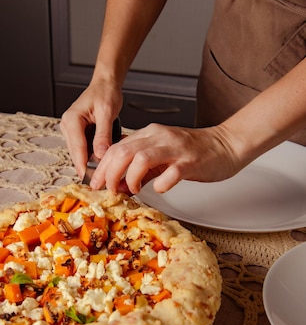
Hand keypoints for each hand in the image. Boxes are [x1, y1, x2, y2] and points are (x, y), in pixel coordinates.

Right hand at [60, 80, 122, 177]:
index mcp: (71, 119)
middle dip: (87, 167)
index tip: (91, 180)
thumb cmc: (105, 93)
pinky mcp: (76, 133)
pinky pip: (82, 148)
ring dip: (89, 163)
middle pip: (76, 153)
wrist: (104, 84)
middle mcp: (67, 125)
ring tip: (101, 174)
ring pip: (79, 153)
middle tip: (99, 182)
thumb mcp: (107, 112)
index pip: (77, 148)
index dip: (84, 166)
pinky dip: (91, 156)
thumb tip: (100, 154)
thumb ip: (103, 133)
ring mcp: (70, 130)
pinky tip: (100, 162)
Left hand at [88, 123, 241, 193]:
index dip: (102, 168)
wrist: (226, 144)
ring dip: (130, 179)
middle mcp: (159, 137)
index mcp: (149, 134)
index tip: (97, 184)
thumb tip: (117, 183)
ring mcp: (175, 149)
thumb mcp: (160, 155)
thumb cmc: (193, 152)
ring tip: (133, 190)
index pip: (115, 147)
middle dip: (110, 174)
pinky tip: (160, 188)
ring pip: (141, 159)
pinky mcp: (190, 162)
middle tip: (110, 190)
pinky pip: (170, 174)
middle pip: (123, 152)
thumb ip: (139, 167)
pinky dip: (160, 185)